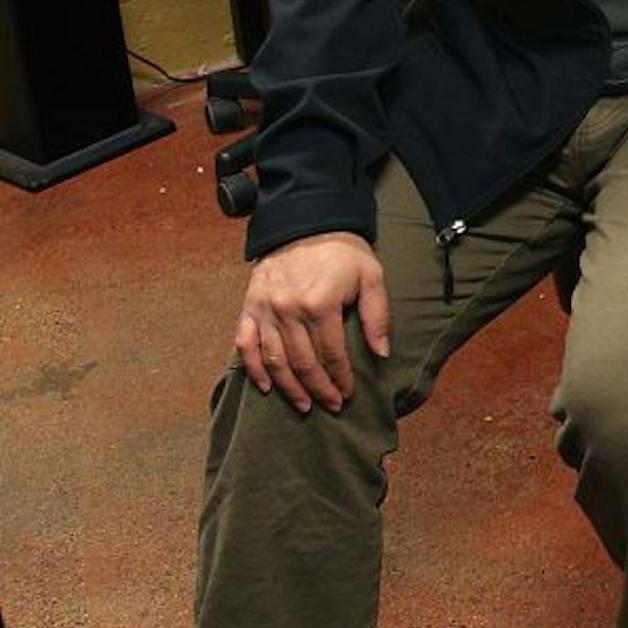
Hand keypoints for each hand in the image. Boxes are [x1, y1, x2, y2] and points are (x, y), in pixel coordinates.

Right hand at [234, 231, 389, 413]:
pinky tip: (267, 387)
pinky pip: (246, 345)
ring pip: (275, 360)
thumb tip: (381, 352)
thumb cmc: (342, 251)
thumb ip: (377, 315)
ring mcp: (265, 310)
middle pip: (303, 362)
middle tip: (331, 406)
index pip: (332, 353)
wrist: (305, 222)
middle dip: (319, 389)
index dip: (340, 378)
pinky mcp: (249, 307)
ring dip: (290, 387)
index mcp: (321, 304)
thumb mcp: (371, 276)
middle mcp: (289, 311)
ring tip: (304, 405)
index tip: (348, 394)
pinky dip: (254, 369)